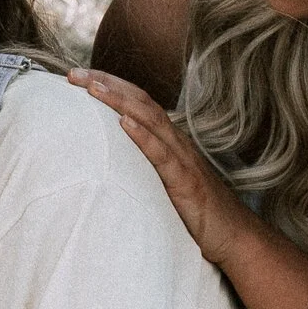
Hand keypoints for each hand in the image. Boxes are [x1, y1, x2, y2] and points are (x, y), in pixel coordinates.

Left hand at [71, 68, 256, 265]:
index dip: (109, 84)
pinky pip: (163, 155)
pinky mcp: (185, 182)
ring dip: (120, 101)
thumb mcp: (163, 182)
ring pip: (151, 120)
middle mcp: (175, 142)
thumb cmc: (196, 211)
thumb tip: (106, 161)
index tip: (78, 75)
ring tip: (94, 88)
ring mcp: (182, 160)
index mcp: (168, 140)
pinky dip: (143, 137)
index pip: (137, 102)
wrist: (234, 235)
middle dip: (106, 83)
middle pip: (140, 102)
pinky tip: (124, 124)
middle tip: (73, 73)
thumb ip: (141, 167)